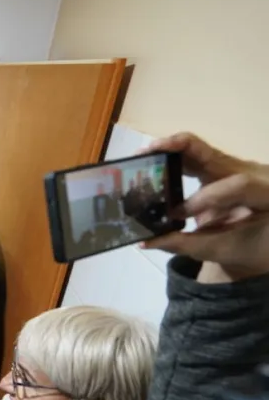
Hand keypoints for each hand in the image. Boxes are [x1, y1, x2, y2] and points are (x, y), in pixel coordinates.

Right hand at [141, 132, 268, 280]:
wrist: (263, 239)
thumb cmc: (249, 247)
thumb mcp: (221, 249)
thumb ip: (184, 244)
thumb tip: (144, 242)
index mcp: (266, 193)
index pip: (238, 185)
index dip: (207, 197)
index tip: (178, 214)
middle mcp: (251, 172)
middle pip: (213, 152)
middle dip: (178, 149)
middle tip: (147, 153)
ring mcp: (234, 166)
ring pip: (200, 149)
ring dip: (170, 150)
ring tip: (143, 156)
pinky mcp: (220, 167)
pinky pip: (194, 157)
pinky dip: (172, 159)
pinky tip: (151, 160)